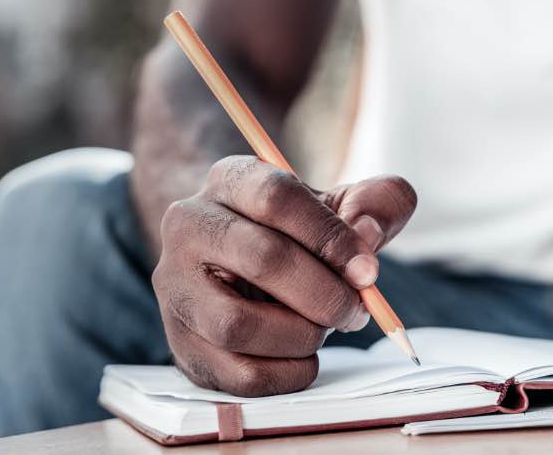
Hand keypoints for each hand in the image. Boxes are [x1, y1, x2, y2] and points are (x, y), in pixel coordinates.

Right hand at [153, 155, 416, 395]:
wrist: (243, 265)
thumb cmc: (301, 234)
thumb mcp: (345, 205)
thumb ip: (376, 203)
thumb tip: (367, 234)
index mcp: (230, 180)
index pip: (275, 197)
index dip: (330, 237)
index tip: (368, 269)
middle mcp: (189, 227)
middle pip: (261, 259)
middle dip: (325, 293)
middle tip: (356, 309)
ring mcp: (176, 288)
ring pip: (238, 323)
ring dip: (301, 335)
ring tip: (323, 329)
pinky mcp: (181, 345)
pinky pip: (237, 373)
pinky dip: (287, 373)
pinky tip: (303, 356)